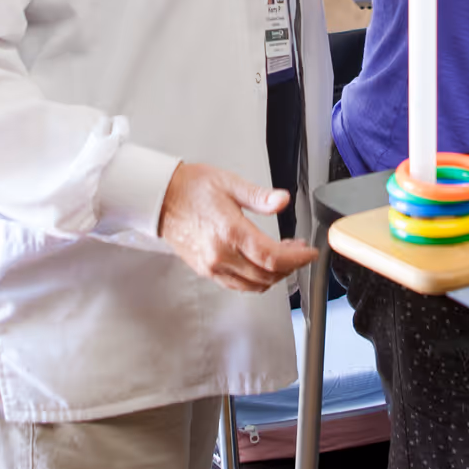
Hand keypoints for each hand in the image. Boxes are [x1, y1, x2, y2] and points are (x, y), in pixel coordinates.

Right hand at [157, 163, 318, 293]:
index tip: (309, 252)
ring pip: (254, 285)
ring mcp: (212, 266)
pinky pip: (238, 285)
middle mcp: (221, 255)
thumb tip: (282, 200)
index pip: (272, 257)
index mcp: (230, 232)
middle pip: (266, 275)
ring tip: (283, 256)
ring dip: (274, 275)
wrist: (159, 198)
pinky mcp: (206, 270)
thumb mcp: (229, 183)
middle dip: (289, 266)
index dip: (296, 258)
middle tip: (298, 250)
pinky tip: (261, 264)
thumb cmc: (191, 187)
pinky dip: (256, 279)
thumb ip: (259, 196)